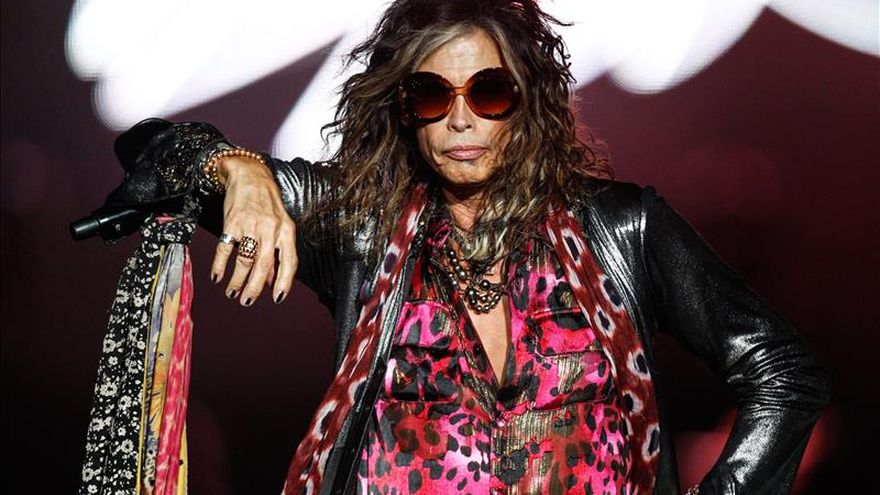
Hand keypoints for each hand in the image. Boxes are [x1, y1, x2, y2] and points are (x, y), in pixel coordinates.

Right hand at [211, 155, 296, 305]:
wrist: (250, 175)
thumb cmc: (267, 203)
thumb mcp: (279, 225)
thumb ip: (277, 253)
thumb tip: (274, 281)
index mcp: (286, 231)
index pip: (289, 262)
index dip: (285, 283)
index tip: (278, 299)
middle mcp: (271, 229)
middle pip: (264, 266)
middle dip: (255, 289)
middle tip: (246, 301)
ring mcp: (252, 225)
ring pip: (245, 261)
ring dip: (237, 281)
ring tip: (232, 292)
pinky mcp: (233, 221)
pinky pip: (226, 248)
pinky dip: (220, 265)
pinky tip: (217, 276)